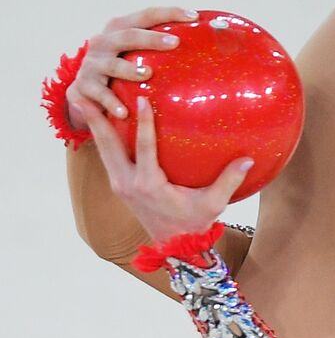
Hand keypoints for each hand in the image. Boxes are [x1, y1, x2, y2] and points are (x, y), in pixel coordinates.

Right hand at [66, 5, 199, 131]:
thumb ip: (159, 47)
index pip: (146, 15)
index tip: (194, 16)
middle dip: (151, 38)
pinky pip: (99, 95)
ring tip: (147, 74)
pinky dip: (111, 103)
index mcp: (119, 28)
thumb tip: (206, 43)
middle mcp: (103, 42)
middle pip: (128, 35)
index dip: (169, 13)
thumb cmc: (121, 69)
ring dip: (130, 69)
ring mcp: (91, 65)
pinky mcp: (83, 87)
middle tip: (175, 43)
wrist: (83, 92)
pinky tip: (124, 112)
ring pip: (111, 65)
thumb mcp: (133, 53)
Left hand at [74, 95, 254, 242]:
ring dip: (94, 124)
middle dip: (98, 118)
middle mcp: (129, 183)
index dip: (142, 123)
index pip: (144, 148)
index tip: (140, 99)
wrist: (174, 245)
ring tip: (83, 99)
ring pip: (103, 149)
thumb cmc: (194, 222)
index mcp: (149, 185)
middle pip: (108, 145)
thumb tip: (248, 159)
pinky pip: (109, 156)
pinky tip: (101, 118)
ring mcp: (120, 184)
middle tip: (86, 93)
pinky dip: (103, 136)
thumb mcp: (213, 203)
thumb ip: (229, 181)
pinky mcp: (120, 184)